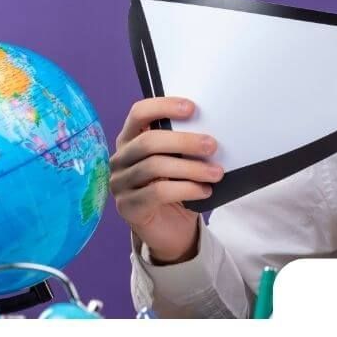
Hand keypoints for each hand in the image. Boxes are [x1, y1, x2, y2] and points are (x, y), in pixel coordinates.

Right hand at [109, 97, 223, 262]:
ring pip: (154, 167)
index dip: (163, 106)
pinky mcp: (128, 207)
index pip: (139, 113)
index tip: (192, 109)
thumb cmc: (177, 187)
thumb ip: (184, 146)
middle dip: (184, 141)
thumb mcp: (180, 162)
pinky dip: (186, 189)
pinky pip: (158, 192)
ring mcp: (120, 184)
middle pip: (148, 142)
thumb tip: (211, 133)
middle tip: (212, 145)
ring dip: (191, 168)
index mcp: (131, 139)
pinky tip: (204, 190)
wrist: (171, 230)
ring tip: (216, 172)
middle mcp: (120, 159)